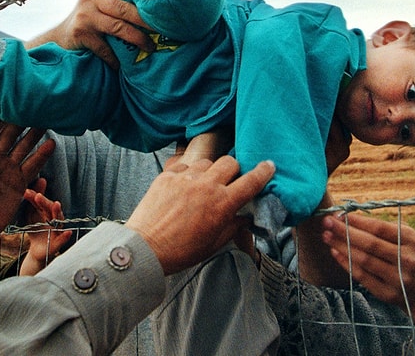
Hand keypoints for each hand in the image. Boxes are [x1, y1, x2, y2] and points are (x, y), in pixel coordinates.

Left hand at [0, 115, 55, 279]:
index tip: (9, 96)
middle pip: (10, 134)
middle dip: (21, 119)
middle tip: (34, 103)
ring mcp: (8, 169)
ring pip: (24, 146)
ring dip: (34, 134)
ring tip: (47, 119)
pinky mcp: (19, 182)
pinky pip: (33, 164)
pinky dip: (42, 155)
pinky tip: (53, 143)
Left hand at [18, 189, 73, 275]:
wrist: (37, 250)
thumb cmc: (35, 229)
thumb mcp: (30, 215)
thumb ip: (31, 202)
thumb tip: (27, 187)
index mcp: (46, 212)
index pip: (41, 202)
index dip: (35, 197)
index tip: (27, 192)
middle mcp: (54, 219)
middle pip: (50, 209)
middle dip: (44, 202)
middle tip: (38, 196)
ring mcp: (57, 230)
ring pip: (58, 220)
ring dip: (57, 212)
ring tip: (56, 204)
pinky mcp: (58, 243)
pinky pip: (63, 239)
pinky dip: (66, 236)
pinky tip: (68, 232)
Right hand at [27, 0, 153, 68]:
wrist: (62, 37)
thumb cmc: (90, 17)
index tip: (164, 1)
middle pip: (124, 8)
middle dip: (146, 20)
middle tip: (163, 28)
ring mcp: (85, 15)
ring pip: (118, 28)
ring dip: (137, 39)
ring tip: (150, 47)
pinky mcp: (81, 33)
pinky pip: (105, 48)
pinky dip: (115, 58)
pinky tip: (123, 64)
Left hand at [126, 153, 274, 275]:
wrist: (146, 248)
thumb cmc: (181, 251)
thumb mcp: (214, 243)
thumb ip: (233, 226)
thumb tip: (245, 217)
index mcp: (223, 203)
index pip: (251, 181)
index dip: (263, 172)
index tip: (269, 165)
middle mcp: (207, 185)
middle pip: (230, 163)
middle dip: (234, 170)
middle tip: (229, 181)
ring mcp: (186, 178)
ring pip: (207, 162)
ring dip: (210, 171)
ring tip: (203, 186)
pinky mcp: (168, 175)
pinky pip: (185, 165)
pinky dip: (189, 173)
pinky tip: (184, 187)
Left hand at [321, 213, 414, 350]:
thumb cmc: (412, 257)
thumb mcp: (409, 239)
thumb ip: (385, 228)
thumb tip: (350, 217)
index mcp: (412, 240)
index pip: (380, 228)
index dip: (357, 221)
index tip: (339, 214)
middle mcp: (406, 259)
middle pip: (369, 244)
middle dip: (344, 231)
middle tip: (326, 222)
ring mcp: (397, 278)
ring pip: (363, 260)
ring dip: (341, 246)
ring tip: (326, 236)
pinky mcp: (387, 293)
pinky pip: (362, 276)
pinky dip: (347, 263)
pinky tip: (336, 252)